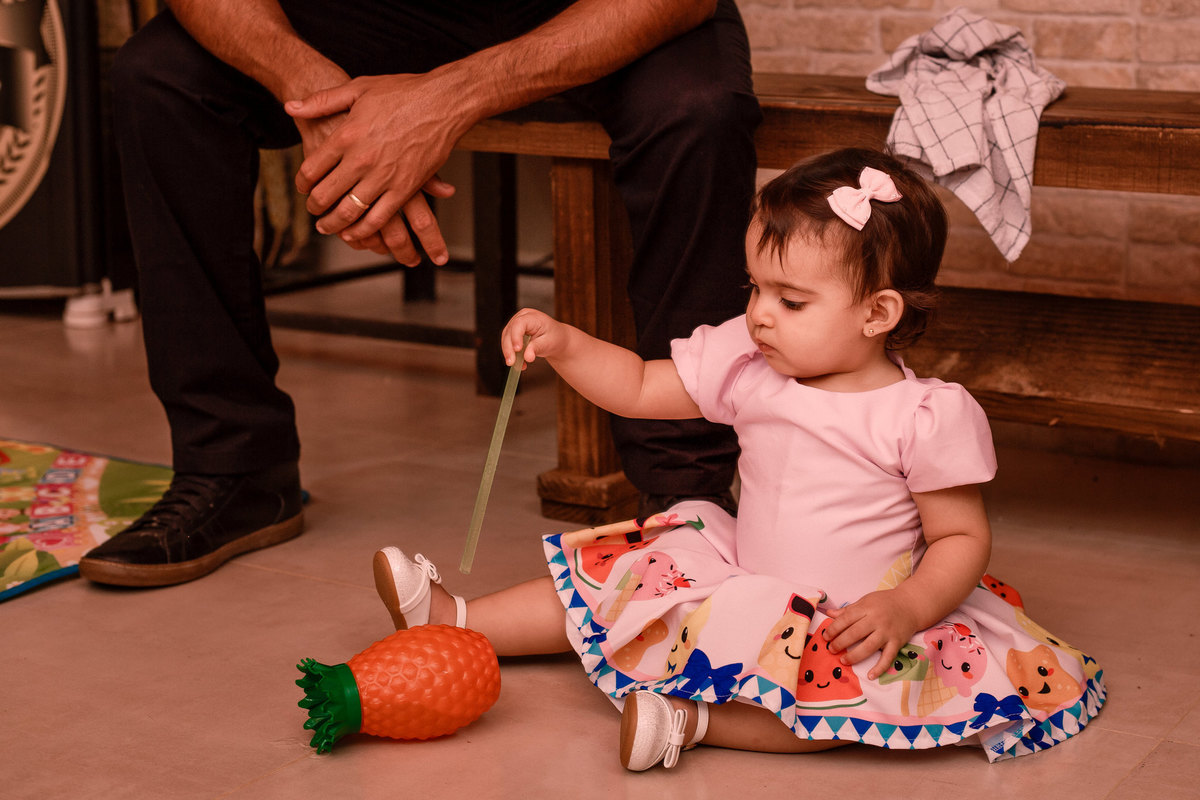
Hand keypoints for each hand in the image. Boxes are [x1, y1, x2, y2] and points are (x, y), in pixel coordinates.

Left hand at [285, 73, 462, 264]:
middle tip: (313, 211)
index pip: (311, 169)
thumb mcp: (357, 88)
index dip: (302, 183)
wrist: (444, 102)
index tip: (302, 187)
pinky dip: (364, 230)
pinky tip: (356, 233)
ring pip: (350, 211)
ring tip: (328, 227)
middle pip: (326, 194)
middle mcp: (362, 159)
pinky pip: (379, 217)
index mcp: (346, 135)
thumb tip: (291, 106)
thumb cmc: (403, 92)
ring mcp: (384, 176)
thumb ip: (322, 101)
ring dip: (335, 224)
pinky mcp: (405, 188)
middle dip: (315, 207)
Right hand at [501, 309, 566, 368]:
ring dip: (508, 353)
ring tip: (516, 365)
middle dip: (509, 348)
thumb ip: (537, 348)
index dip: (516, 336)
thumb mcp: (548, 343)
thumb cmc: (555, 338)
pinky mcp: (513, 333)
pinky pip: (508, 344)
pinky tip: (520, 364)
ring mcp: (516, 325)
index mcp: (532, 316)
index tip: (517, 350)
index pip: (519, 324)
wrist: (556, 340)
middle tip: (511, 362)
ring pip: (506, 338)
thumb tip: (527, 357)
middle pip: (509, 331)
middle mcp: (521, 318)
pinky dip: (512, 354)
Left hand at [822, 590, 919, 680]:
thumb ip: (848, 609)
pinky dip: (879, 668)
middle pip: (855, 633)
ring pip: (868, 646)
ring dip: (854, 655)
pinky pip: (888, 657)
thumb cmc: (885, 602)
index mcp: (866, 608)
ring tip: (843, 660)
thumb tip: (829, 613)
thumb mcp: (865, 601)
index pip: (846, 619)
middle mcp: (876, 620)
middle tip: (831, 649)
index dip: (833, 628)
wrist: (911, 604)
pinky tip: (870, 675)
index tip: (825, 636)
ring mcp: (887, 632)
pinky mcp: (897, 642)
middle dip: (840, 642)